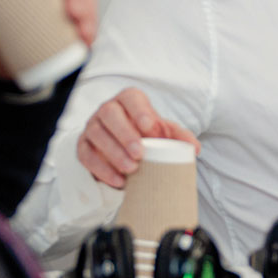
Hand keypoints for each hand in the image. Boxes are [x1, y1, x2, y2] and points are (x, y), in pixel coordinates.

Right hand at [76, 87, 199, 186]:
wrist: (127, 151)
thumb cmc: (148, 137)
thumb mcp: (165, 134)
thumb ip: (180, 137)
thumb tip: (194, 148)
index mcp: (129, 101)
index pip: (131, 98)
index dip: (139, 110)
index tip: (150, 127)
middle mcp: (107, 110)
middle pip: (109, 114)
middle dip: (125, 133)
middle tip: (140, 153)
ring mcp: (92, 127)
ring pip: (96, 134)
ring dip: (113, 153)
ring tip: (131, 169)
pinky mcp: (83, 146)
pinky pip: (86, 155)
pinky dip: (101, 169)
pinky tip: (118, 180)